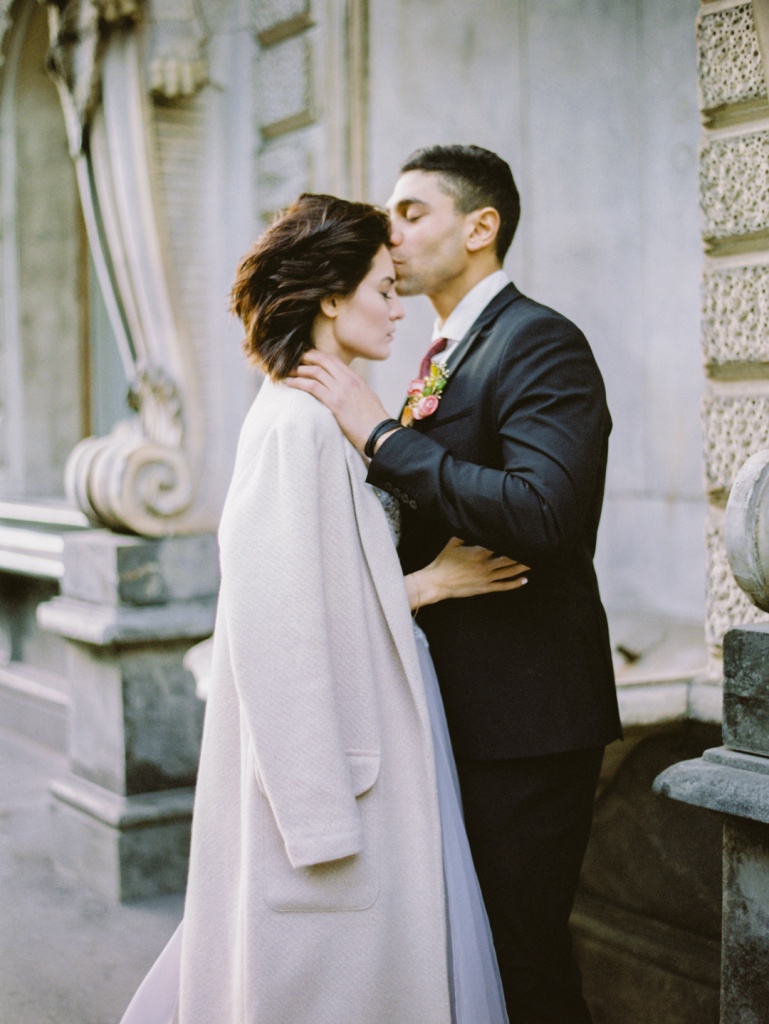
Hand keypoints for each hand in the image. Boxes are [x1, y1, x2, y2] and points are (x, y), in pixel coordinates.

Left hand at [286, 351, 390, 452]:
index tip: (306, 357)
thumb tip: (345, 391)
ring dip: (298, 370)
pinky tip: (290, 383)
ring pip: (315, 371)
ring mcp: (342, 390)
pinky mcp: (335, 402)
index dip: (317, 355)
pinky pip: (312, 387)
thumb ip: (355, 391)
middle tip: (293, 359)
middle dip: (305, 357)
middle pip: (323, 360)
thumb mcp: (367, 399)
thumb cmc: (374, 422)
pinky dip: (298, 383)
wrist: (381, 434)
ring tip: (286, 371)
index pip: (334, 359)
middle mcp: (348, 380)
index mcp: (356, 379)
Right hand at [406, 537, 528, 609]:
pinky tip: (524, 580)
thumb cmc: (443, 562)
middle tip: (534, 549)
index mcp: (479, 552)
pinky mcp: (485, 588)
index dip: (511, 540)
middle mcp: (485, 565)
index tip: (521, 535)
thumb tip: (473, 523)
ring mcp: (486, 578)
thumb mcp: (453, 543)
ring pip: (509, 572)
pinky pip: (503, 586)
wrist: (437, 582)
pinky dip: (515, 584)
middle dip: (522, 554)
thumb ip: (465, 533)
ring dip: (523, 567)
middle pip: (509, 559)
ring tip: (534, 562)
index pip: (500, 544)